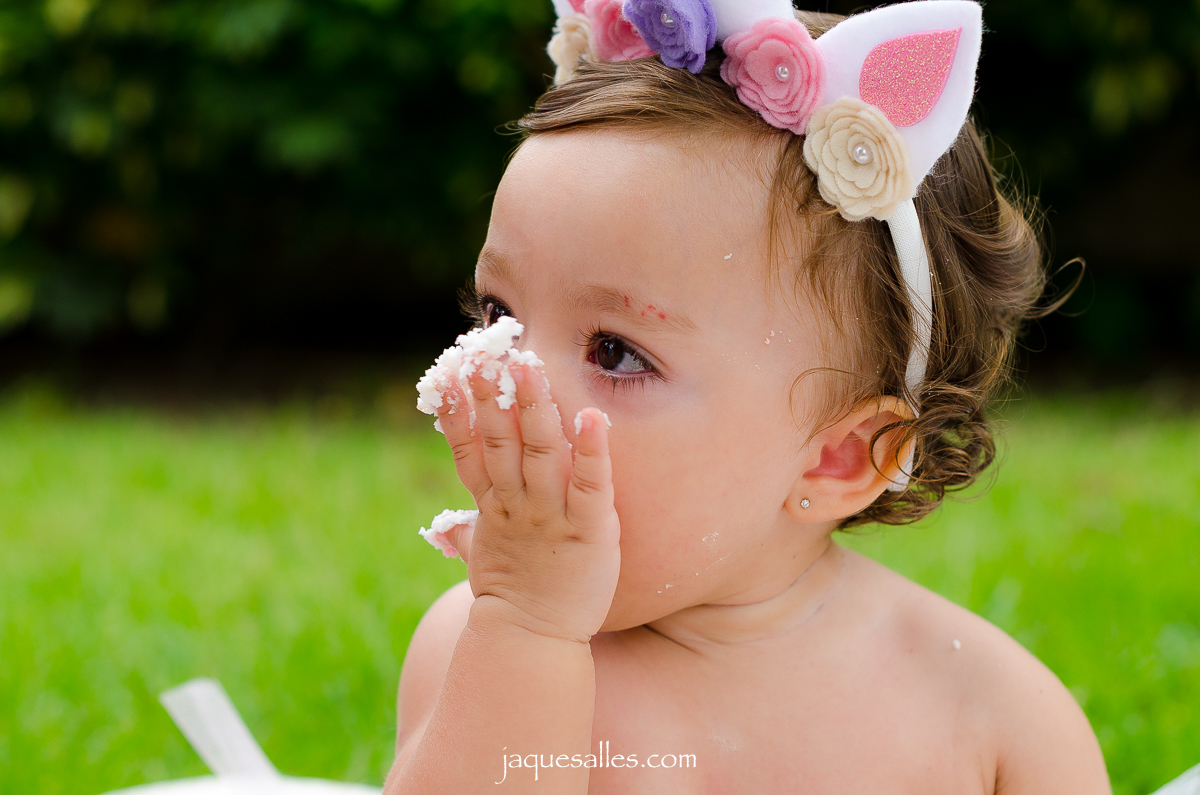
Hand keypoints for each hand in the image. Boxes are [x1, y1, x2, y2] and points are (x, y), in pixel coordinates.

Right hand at [433, 362, 619, 642]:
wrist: (534, 640)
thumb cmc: (515, 597)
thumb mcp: (483, 558)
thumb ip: (466, 534)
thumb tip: (443, 529)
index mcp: (492, 505)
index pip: (469, 449)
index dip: (456, 411)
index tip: (446, 371)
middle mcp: (517, 503)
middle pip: (500, 440)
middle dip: (491, 395)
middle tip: (485, 352)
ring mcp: (551, 514)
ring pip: (538, 451)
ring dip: (532, 406)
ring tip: (528, 364)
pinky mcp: (588, 528)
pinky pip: (589, 485)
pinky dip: (590, 452)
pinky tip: (592, 418)